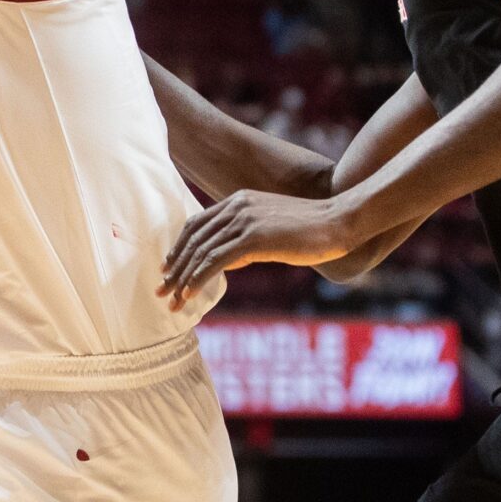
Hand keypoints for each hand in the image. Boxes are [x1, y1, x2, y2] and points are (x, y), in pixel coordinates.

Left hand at [159, 190, 359, 306]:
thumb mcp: (272, 231)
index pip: (197, 224)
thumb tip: (228, 261)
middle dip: (174, 268)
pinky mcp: (253, 237)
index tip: (169, 270)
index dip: (180, 248)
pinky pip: (215, 261)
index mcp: (238, 201)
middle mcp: (236, 206)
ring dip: (182, 279)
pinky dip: (197, 280)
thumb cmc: (312, 230)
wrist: (340, 221)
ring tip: (171, 300)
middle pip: (193, 238)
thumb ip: (247, 241)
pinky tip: (189, 295)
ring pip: (201, 252)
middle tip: (160, 290)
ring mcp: (244, 220)